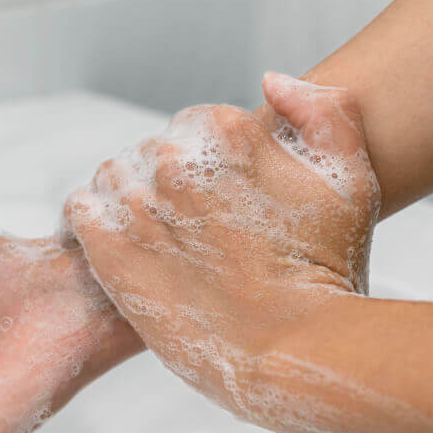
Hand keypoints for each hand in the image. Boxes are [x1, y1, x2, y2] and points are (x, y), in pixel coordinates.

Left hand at [63, 73, 379, 417]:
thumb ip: (323, 113)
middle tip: (198, 229)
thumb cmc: (326, 272)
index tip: (226, 198)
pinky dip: (93, 220)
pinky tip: (121, 245)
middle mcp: (174, 159)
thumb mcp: (351, 180)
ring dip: (130, 198)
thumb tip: (272, 81)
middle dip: (171, 181)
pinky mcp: (107, 248)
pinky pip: (81, 208)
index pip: (196, 124)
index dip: (211, 160)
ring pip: (114, 176)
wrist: (291, 351)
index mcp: (226, 131)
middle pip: (153, 151)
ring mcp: (136, 204)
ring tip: (161, 240)